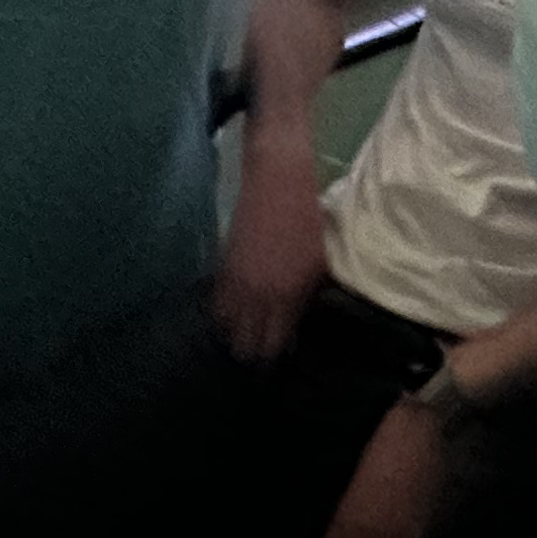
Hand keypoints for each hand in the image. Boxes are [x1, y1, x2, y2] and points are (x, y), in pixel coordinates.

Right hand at [213, 156, 327, 364]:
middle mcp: (257, 294)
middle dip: (252, 352)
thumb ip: (308, 296)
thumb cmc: (310, 218)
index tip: (278, 358)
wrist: (279, 179)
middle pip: (245, 342)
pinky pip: (216, 301)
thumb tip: (300, 322)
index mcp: (286, 296)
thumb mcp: (320, 261)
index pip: (272, 344)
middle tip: (259, 354)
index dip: (274, 356)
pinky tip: (229, 315)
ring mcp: (237, 280)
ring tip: (243, 336)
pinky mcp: (223, 263)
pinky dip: (222, 312)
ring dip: (234, 333)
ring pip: (225, 325)